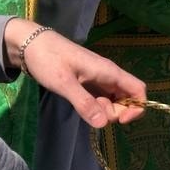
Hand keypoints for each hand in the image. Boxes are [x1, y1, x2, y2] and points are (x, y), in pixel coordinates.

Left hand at [6, 19, 145, 127]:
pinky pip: (102, 98)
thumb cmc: (49, 59)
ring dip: (105, 110)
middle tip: (93, 113)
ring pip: (114, 100)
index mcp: (109, 72)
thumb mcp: (64, 83)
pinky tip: (82, 107)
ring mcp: (99, 80)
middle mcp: (108, 76)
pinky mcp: (88, 83)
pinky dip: (96, 107)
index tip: (120, 121)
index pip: (138, 90)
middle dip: (116, 112)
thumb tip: (104, 124)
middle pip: (127, 98)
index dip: (136, 107)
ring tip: (83, 108)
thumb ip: (84, 103)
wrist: (31, 44)